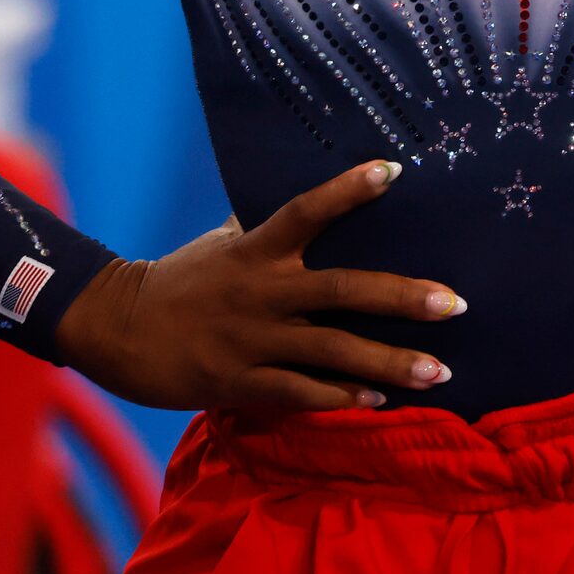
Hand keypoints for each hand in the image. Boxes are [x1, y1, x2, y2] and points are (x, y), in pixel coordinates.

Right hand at [53, 159, 463, 414]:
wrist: (117, 330)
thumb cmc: (180, 279)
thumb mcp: (221, 242)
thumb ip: (265, 225)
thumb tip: (303, 190)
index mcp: (256, 248)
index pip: (307, 210)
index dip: (349, 190)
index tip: (395, 171)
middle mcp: (261, 291)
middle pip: (343, 290)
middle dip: (405, 298)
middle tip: (457, 304)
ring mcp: (253, 339)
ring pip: (333, 351)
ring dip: (390, 363)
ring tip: (440, 371)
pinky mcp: (239, 381)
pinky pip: (301, 392)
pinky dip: (342, 399)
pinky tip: (379, 402)